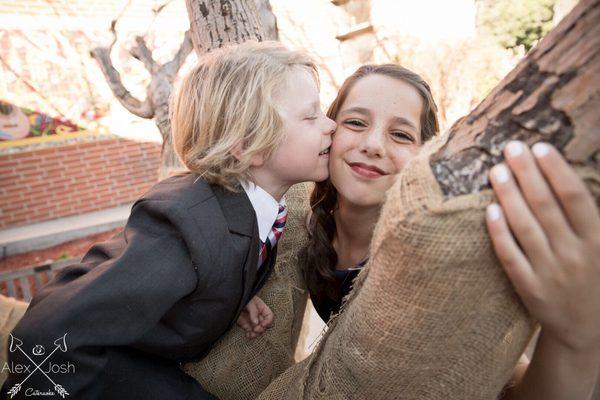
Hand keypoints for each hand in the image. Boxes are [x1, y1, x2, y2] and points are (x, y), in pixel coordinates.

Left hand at [236, 296, 273, 338]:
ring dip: (256, 333)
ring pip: (258, 330)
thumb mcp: (249, 302)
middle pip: (264, 325)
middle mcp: (258, 315)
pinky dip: (250, 335)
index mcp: (261, 308)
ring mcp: (252, 320)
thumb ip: (253, 311)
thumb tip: (256, 322)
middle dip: (261, 328)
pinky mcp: (245, 325)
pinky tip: (247, 335)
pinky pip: (250, 332)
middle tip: (256, 329)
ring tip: (252, 334)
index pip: (269, 316)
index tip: (262, 324)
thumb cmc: (242, 297)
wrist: (231, 300)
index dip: (268, 321)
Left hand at [486, 141, 599, 354]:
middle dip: (527, 174)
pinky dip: (499, 232)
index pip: (575, 198)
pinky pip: (510, 256)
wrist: (585, 329)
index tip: (540, 147)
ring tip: (495, 170)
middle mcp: (574, 255)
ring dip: (509, 196)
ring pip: (525, 227)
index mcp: (598, 241)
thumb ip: (589, 216)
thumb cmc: (594, 276)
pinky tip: (489, 209)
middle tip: (511, 148)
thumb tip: (567, 176)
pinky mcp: (528, 287)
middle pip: (545, 206)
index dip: (556, 171)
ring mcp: (549, 272)